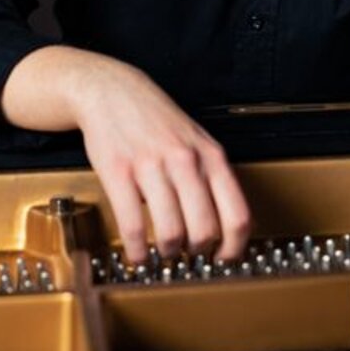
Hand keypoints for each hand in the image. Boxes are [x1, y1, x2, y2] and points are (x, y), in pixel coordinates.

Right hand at [76, 58, 251, 265]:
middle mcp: (185, 161)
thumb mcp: (198, 140)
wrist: (112, 90)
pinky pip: (133, 225)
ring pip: (170, 232)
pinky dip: (136, 250)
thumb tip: (226, 224)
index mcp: (210, 156)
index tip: (224, 260)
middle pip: (204, 230)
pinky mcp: (120, 172)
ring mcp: (152, 166)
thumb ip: (212, 176)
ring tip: (163, 252)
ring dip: (167, 253)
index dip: (233, 248)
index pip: (237, 215)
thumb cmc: (157, 119)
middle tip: (188, 255)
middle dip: (197, 252)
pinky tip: (136, 253)